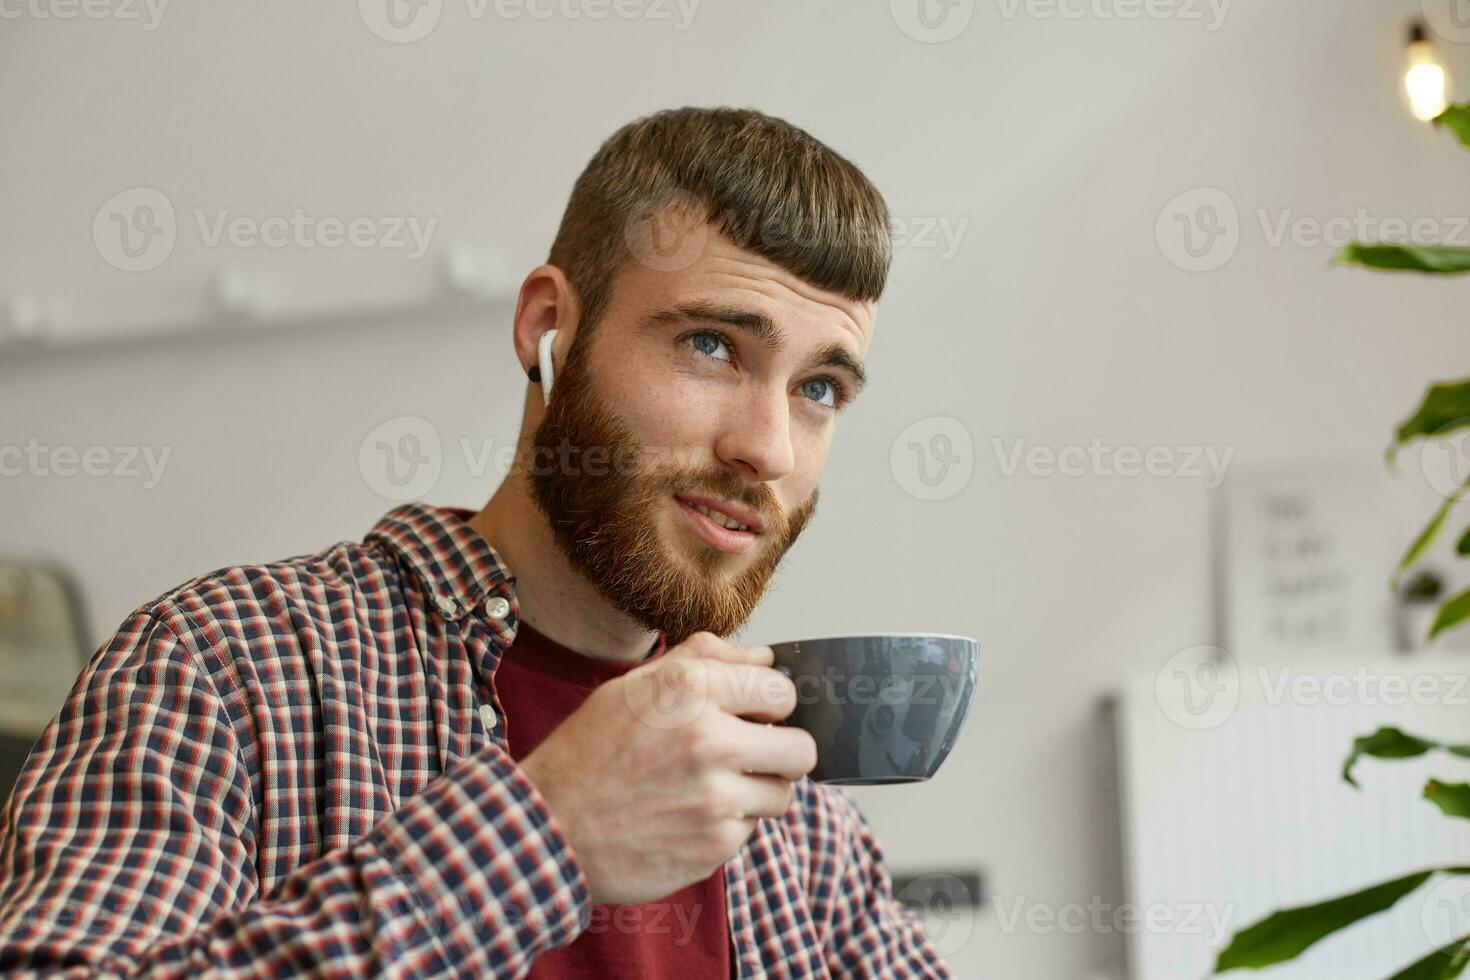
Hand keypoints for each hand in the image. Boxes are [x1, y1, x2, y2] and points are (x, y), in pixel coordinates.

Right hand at [517, 631, 817, 904]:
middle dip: (782, 751)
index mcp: (690, 689)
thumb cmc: (589, 752)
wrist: (546, 829)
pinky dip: (726, 826)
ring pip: (782, 794)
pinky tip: (687, 818)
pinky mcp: (714, 847)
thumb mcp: (634, 686)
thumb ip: (704, 660)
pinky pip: (749, 831)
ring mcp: (715, 799)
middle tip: (752, 754)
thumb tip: (765, 658)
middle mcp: (709, 740)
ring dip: (757, 792)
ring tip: (713, 788)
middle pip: (801, 748)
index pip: (782, 690)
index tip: (756, 713)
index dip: (771, 703)